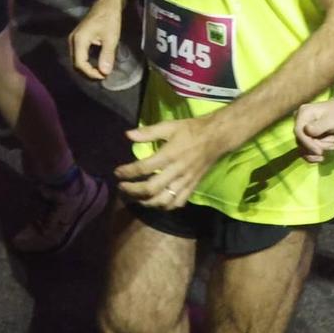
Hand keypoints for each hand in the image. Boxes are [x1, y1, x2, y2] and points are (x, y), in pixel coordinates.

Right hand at [68, 0, 125, 80]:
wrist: (107, 2)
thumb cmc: (109, 18)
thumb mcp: (111, 38)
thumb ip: (107, 55)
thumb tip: (105, 73)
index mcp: (79, 40)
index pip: (80, 64)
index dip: (91, 73)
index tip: (104, 76)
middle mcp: (73, 40)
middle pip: (75, 64)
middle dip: (88, 73)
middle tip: (102, 76)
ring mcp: (74, 38)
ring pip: (76, 60)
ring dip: (87, 68)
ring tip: (100, 71)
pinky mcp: (78, 38)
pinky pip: (79, 54)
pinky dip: (86, 62)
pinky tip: (96, 63)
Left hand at [114, 117, 228, 208]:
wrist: (216, 138)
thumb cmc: (191, 130)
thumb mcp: (169, 126)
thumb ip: (148, 132)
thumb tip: (128, 135)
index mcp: (169, 155)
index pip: (144, 168)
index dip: (128, 172)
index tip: (117, 172)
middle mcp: (176, 171)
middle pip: (151, 189)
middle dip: (133, 191)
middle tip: (122, 187)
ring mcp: (185, 181)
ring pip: (163, 200)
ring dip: (146, 202)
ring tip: (136, 198)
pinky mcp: (192, 187)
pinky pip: (178, 203)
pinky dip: (165, 206)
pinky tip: (156, 202)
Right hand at [294, 97, 333, 163]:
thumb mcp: (331, 120)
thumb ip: (319, 126)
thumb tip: (306, 131)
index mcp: (303, 113)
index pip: (299, 132)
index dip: (308, 144)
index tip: (320, 152)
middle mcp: (299, 121)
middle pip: (301, 141)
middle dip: (317, 146)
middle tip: (333, 145)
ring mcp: (302, 128)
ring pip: (303, 147)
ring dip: (318, 150)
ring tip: (333, 145)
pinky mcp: (306, 136)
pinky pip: (305, 149)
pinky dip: (314, 154)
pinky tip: (324, 155)